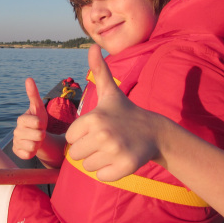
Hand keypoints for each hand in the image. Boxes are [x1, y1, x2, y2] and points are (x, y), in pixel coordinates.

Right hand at [12, 77, 47, 159]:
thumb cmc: (39, 119)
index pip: (37, 122)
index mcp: (21, 119)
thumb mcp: (39, 107)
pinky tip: (31, 147)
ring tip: (36, 139)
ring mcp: (16, 142)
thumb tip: (28, 78)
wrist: (37, 135)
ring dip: (38, 143)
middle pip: (37, 135)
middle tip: (40, 132)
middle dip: (42, 134)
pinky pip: (28, 155)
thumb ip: (33, 94)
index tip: (41, 122)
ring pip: (33, 146)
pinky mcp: (17, 152)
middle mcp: (16, 131)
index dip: (42, 123)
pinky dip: (32, 152)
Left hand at [65, 45, 161, 178]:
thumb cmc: (124, 112)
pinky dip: (108, 171)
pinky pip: (101, 176)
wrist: (153, 131)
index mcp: (94, 118)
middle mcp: (104, 135)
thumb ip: (98, 70)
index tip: (97, 128)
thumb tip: (92, 46)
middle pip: (76, 154)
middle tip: (105, 139)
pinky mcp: (124, 167)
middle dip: (88, 149)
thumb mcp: (110, 92)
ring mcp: (115, 152)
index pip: (70, 137)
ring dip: (97, 160)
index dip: (81, 134)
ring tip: (112, 148)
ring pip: (87, 167)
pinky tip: (118, 158)